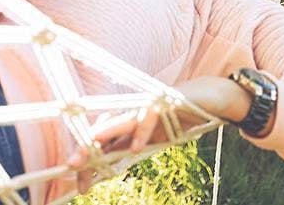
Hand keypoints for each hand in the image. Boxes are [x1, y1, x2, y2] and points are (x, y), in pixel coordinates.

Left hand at [67, 75, 269, 194]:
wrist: (212, 97)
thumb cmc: (180, 116)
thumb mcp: (155, 138)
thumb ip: (133, 147)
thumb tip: (110, 164)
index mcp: (131, 123)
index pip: (104, 143)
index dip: (89, 161)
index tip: (76, 185)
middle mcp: (136, 113)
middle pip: (107, 130)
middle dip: (88, 147)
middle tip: (71, 165)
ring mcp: (150, 105)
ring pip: (124, 119)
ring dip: (107, 134)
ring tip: (90, 146)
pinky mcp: (167, 100)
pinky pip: (152, 116)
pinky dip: (143, 131)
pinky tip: (136, 147)